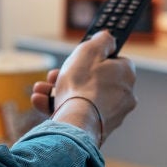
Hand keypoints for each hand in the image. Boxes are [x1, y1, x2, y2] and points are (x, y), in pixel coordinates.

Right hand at [31, 30, 136, 145]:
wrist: (76, 124)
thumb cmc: (83, 85)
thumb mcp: (90, 50)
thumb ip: (102, 40)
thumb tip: (108, 37)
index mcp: (126, 74)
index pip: (113, 60)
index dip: (93, 58)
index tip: (77, 58)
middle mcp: (124, 95)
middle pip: (94, 80)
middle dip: (69, 76)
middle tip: (52, 75)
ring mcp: (112, 114)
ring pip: (83, 97)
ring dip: (58, 92)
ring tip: (40, 90)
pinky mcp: (98, 129)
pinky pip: (79, 113)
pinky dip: (61, 107)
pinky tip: (41, 102)